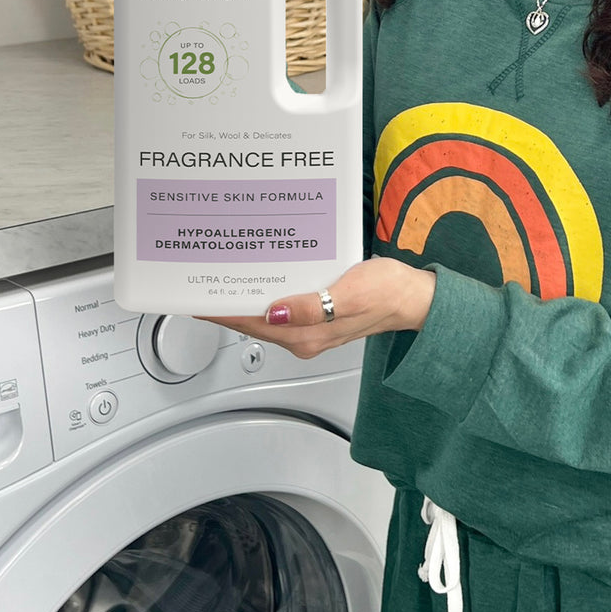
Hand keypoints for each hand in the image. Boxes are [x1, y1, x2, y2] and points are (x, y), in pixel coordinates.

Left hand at [201, 258, 435, 359]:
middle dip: (226, 302)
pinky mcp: (319, 315)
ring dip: (244, 296)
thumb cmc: (388, 291)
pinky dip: (266, 293)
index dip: (221, 311)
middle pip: (253, 320)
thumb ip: (313, 307)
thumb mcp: (352, 294)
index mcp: (307, 335)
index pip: (251, 322)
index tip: (196, 296)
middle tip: (201, 278)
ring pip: (265, 314)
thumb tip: (275, 312)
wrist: (414, 296)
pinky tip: (261, 276)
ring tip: (222, 275)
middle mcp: (304, 336)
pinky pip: (282, 307)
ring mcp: (311, 328)